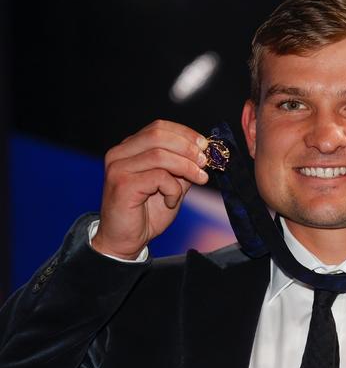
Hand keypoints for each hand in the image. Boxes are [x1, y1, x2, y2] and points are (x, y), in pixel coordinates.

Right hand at [92, 120, 209, 259]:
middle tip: (205, 161)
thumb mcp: (172, 185)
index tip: (205, 146)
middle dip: (187, 148)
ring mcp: (118, 167)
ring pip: (160, 155)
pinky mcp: (122, 184)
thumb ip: (183, 167)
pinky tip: (171, 201)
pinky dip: (173, 188)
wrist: (125, 240)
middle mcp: (120, 153)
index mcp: (130, 148)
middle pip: (158, 135)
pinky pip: (158, 177)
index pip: (159, 127)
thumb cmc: (147, 212)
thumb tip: (204, 154)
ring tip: (199, 179)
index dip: (185, 134)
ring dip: (186, 167)